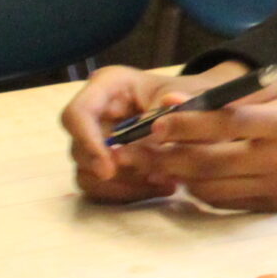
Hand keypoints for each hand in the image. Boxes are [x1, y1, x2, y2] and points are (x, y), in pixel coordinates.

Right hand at [63, 63, 244, 202]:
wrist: (198, 110)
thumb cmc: (190, 97)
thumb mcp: (189, 96)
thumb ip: (176, 108)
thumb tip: (158, 118)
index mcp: (107, 85)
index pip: (77, 114)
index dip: (88, 142)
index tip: (110, 169)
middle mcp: (94, 112)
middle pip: (80, 150)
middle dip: (116, 170)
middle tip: (155, 175)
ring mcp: (94, 140)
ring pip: (88, 174)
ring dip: (125, 185)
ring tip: (166, 183)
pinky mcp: (101, 162)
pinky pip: (101, 188)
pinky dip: (129, 193)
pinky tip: (161, 187)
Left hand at [134, 72, 276, 212]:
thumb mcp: (275, 87)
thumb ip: (227, 98)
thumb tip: (171, 105)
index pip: (228, 124)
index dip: (187, 125)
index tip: (154, 122)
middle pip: (212, 162)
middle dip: (166, 156)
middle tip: (135, 150)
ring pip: (212, 188)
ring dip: (178, 176)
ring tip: (156, 161)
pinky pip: (226, 201)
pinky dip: (201, 189)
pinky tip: (189, 173)